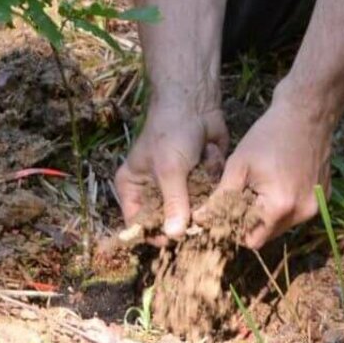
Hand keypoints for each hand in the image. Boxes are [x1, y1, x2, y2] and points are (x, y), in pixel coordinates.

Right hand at [114, 101, 227, 243]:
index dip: (154, 234)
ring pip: (191, 211)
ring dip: (200, 194)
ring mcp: (177, 187)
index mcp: (132, 188)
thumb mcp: (169, 169)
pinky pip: (207, 197)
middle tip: (195, 207)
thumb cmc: (172, 132)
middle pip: (166, 221)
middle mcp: (152, 190)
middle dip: (184, 215)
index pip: (138, 223)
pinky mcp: (199, 181)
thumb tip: (175, 235)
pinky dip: (211, 181)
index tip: (174, 240)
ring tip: (200, 167)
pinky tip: (208, 158)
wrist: (195, 102)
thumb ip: (173, 203)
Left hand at [215, 101, 337, 248]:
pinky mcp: (324, 198)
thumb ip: (220, 197)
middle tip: (243, 196)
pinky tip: (280, 180)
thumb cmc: (268, 135)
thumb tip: (200, 219)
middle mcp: (302, 212)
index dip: (236, 231)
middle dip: (252, 222)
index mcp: (280, 207)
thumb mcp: (238, 165)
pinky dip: (286, 204)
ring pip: (283, 224)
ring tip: (261, 186)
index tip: (228, 214)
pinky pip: (298, 212)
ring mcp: (316, 206)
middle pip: (269, 235)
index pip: (252, 240)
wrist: (307, 114)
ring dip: (269, 213)